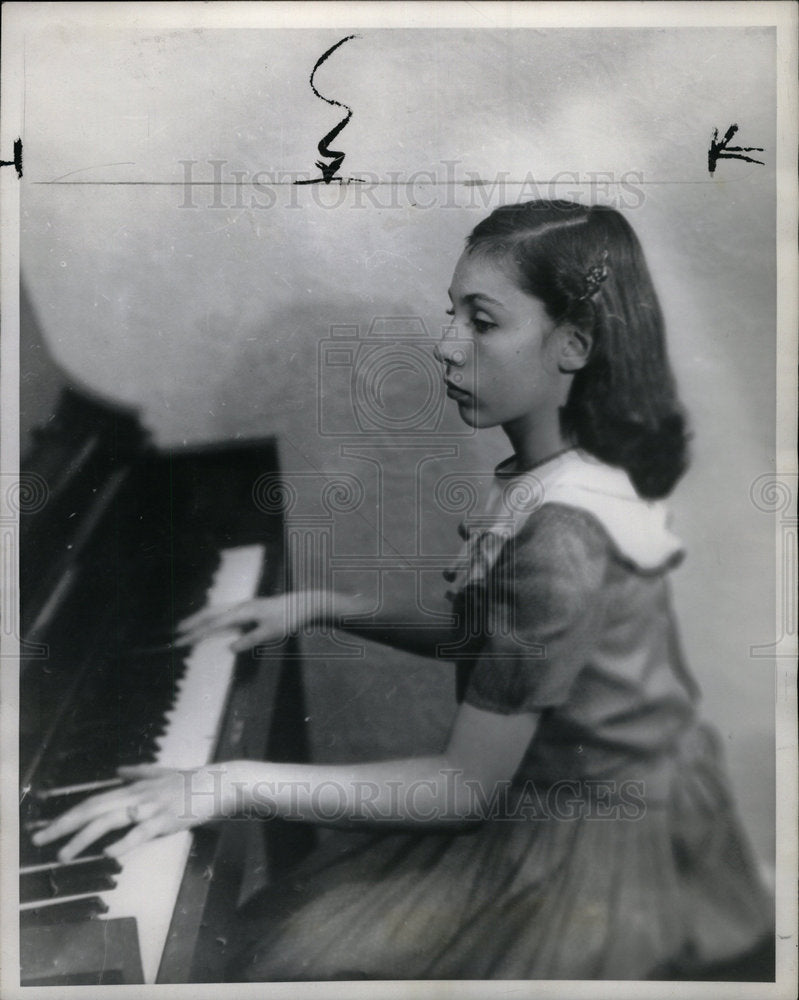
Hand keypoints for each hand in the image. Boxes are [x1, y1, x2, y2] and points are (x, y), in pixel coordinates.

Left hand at [30, 764, 237, 860]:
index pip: (93, 801)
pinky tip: (107, 853)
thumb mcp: (160, 773)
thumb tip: (118, 772)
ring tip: (63, 854)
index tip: (47, 828)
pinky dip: (123, 843)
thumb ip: (137, 772)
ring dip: (83, 839)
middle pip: (93, 809)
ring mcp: (149, 808)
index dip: (68, 814)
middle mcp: (136, 796)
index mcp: (132, 788)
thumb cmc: (189, 782)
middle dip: (63, 825)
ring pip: (109, 822)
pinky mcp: (164, 820)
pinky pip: (140, 833)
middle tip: (40, 840)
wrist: (216, 785)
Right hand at [176, 590, 332, 651]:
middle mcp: (240, 606)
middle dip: (191, 623)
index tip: (180, 642)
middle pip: (210, 613)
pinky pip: (224, 612)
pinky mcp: (249, 608)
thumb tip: (229, 648)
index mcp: (242, 612)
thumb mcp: (270, 633)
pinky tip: (211, 624)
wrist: (304, 605)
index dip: (195, 634)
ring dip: (200, 619)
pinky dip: (212, 618)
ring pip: (216, 610)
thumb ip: (250, 641)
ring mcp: (244, 606)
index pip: (213, 624)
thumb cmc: (288, 618)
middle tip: (175, 634)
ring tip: (187, 628)